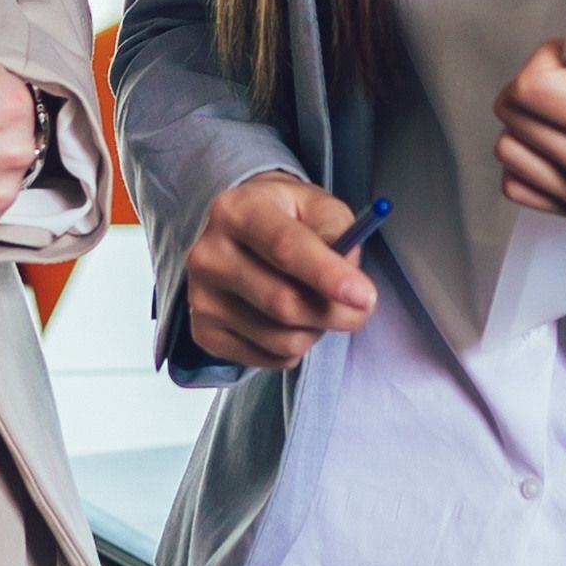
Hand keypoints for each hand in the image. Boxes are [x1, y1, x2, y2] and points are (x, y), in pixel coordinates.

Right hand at [180, 167, 379, 375]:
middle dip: (335, 313)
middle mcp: (209, 254)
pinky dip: (293, 348)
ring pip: (281, 338)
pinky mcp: (204, 332)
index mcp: (237, 211)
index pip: (284, 247)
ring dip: (315, 331)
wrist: (239, 234)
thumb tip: (349, 279)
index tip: (364, 296)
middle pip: (283, 302)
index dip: (328, 275)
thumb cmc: (286, 219)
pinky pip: (268, 358)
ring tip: (313, 305)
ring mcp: (201, 297)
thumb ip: (337, 233)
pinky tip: (287, 320)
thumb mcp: (317, 207)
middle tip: (360, 308)